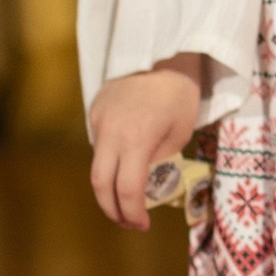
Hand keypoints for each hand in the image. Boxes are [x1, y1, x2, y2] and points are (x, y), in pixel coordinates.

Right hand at [89, 60, 206, 230]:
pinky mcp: (95, 110)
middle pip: (100, 183)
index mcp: (136, 140)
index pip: (127, 190)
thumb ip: (158, 160)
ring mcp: (98, 120)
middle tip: (128, 222)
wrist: (164, 51)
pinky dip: (110, 160)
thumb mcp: (179, 134)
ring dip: (110, 186)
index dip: (133, 213)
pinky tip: (125, 163)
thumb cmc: (180, 93)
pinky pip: (99, 144)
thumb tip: (145, 182)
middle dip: (112, 208)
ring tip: (127, 198)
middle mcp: (111, 132)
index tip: (143, 225)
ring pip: (97, 164)